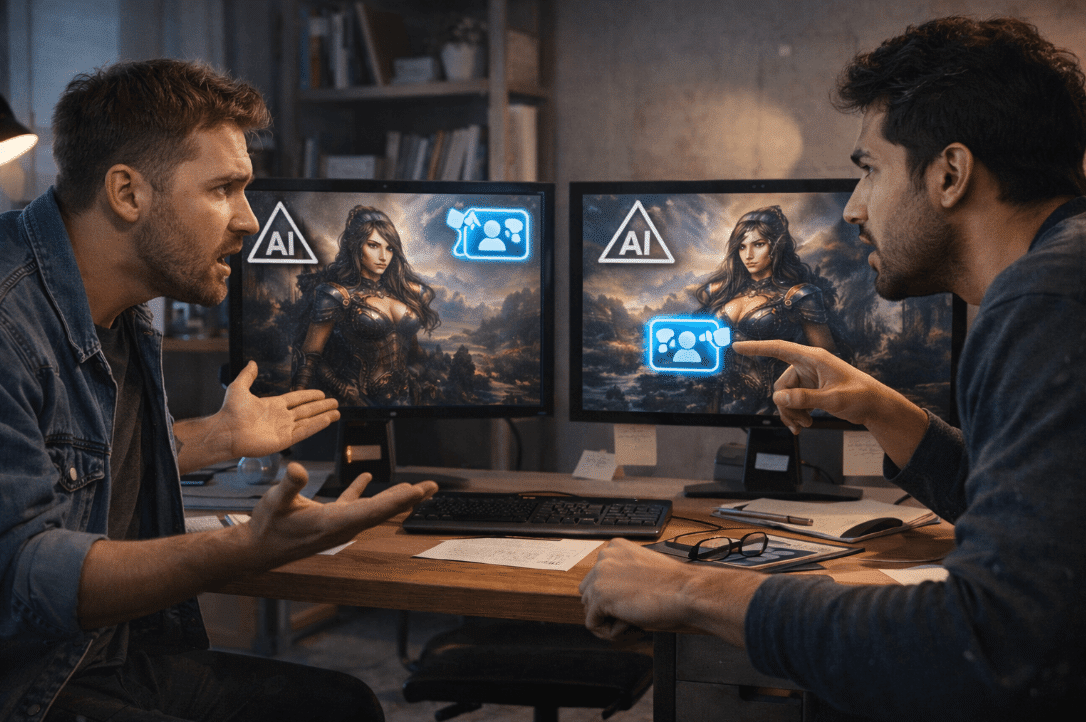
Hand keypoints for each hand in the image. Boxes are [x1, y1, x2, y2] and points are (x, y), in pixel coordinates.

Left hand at [219, 361, 340, 457]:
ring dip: (323, 416)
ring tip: (337, 413)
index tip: (321, 394)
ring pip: (309, 421)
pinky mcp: (284, 440)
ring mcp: (283, 429)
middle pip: (306, 410)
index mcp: (273, 405)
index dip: (309, 396)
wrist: (227, 431)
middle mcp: (281, 417)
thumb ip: (248, 376)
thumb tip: (253, 363)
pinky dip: (316, 426)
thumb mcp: (239, 388)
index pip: (296, 399)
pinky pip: (304, 431)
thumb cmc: (230, 411)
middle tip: (335, 403)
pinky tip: (327, 420)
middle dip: (321, 406)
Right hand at [246, 462, 438, 561]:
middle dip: (408, 499)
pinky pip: (353, 506)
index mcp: (333, 522)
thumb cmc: (266, 527)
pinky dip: (363, 492)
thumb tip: (297, 469)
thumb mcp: (275, 502)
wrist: (256, 550)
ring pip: (373, 510)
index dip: (396, 500)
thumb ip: (289, 486)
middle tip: (431, 487)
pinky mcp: (329, 521)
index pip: (372, 510)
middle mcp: (342, 526)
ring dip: (394, 498)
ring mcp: (338, 525)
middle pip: (382, 512)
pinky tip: (368, 478)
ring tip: (416, 488)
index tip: (417, 492)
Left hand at [580, 538, 766, 647]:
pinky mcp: (600, 595)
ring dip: (609, 620)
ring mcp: (600, 575)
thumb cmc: (674, 585)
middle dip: (607, 608)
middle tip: (633, 613)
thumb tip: (609, 597)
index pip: (598, 577)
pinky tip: (630, 625)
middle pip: (588, 592)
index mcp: (616, 547)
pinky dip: (609, 632)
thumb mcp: (642, 572)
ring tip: (634, 618)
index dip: (615, 596)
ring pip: (589, 609)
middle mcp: (604, 557)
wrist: (687, 592)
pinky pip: (592, 624)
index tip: (635, 599)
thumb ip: (622, 576)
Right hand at [733, 339, 928, 467]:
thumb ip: (805, 398)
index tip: (737, 346)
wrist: (876, 406)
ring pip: (786, 395)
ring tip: (805, 425)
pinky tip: (804, 424)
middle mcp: (808, 365)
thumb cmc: (861, 396)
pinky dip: (796, 413)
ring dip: (792, 412)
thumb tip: (779, 398)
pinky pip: (794, 401)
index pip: (778, 348)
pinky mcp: (812, 389)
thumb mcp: (833, 399)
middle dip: (786, 405)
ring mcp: (809, 378)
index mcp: (813, 358)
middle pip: (781, 384)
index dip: (756, 348)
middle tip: (799, 422)